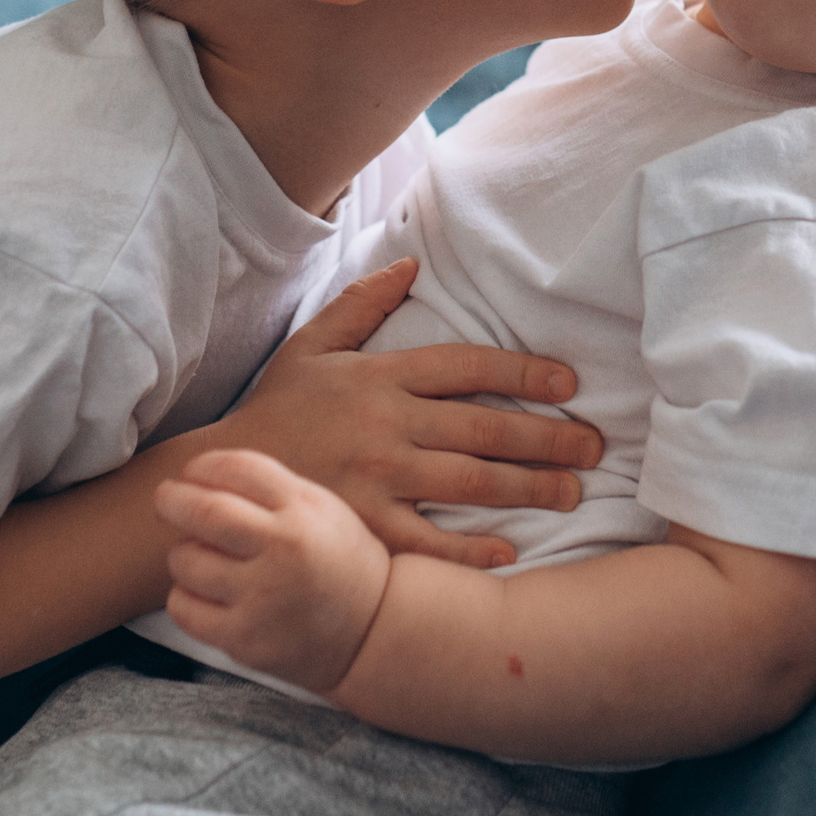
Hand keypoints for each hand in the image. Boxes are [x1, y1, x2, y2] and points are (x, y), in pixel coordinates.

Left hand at [157, 448, 390, 695]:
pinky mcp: (244, 638)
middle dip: (172, 499)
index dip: (203, 465)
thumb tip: (199, 474)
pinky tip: (205, 592)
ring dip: (185, 553)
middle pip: (203, 510)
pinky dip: (185, 595)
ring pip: (186, 560)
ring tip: (203, 556)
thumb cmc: (339, 561)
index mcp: (305, 510)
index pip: (237, 468)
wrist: (374, 631)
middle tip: (166, 498)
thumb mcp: (323, 509)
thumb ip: (271, 489)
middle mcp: (283, 549)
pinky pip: (184, 607)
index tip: (191, 472)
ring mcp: (262, 597)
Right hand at [202, 258, 602, 569]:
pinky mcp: (363, 525)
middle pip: (483, 425)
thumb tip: (412, 263)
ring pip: (469, 480)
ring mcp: (376, 477)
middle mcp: (386, 423)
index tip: (568, 382)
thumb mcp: (312, 346)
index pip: (465, 365)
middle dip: (547, 436)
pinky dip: (470, 549)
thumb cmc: (275, 411)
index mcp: (380, 376)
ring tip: (571, 491)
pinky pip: (427, 541)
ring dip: (528, 486)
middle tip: (593, 445)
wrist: (221, 479)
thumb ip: (363, 304)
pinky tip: (510, 552)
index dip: (522, 371)